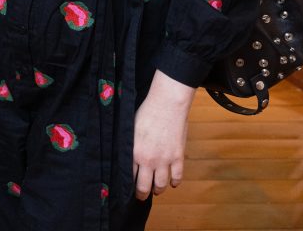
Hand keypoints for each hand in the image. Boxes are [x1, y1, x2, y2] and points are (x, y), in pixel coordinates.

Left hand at [133, 71, 194, 199]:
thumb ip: (128, 145)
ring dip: (158, 190)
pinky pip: (178, 177)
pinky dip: (175, 182)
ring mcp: (165, 160)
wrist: (166, 105)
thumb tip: (124, 155)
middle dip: (141, 194)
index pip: (129, 176)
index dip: (128, 184)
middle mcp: (148, 160)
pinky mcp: (178, 157)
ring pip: (161, 184)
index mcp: (133, 153)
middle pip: (144, 186)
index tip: (127, 188)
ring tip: (156, 190)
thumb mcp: (130, 129)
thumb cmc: (145, 113)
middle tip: (140, 196)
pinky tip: (172, 183)